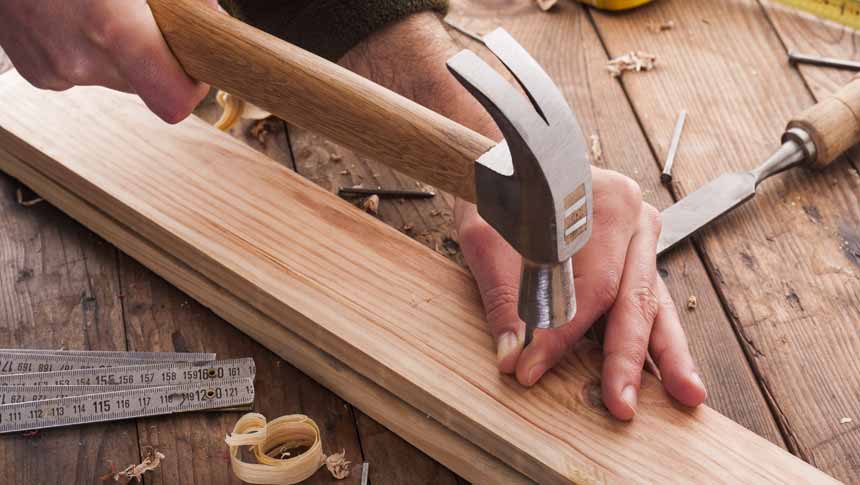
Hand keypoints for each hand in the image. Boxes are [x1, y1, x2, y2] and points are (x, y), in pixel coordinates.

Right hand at [0, 0, 216, 122]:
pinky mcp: (37, 72)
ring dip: (123, 51)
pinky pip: (84, 70)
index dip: (192, 88)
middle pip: (147, 85)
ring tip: (103, 9)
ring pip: (117, 77)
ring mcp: (53, 69)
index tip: (196, 64)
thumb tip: (211, 20)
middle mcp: (81, 59)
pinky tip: (75, 15)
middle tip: (150, 18)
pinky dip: (90, 48)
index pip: (173, 100)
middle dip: (158, 56)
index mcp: (112, 28)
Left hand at [339, 11, 705, 419]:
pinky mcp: (636, 258)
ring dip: (664, 354)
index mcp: (605, 203)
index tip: (530, 368)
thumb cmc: (498, 193)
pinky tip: (669, 375)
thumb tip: (511, 356)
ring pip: (653, 303)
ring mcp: (640, 240)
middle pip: (631, 298)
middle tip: (621, 406)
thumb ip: (503, 297)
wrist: (505, 161)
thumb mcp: (488, 240)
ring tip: (686, 393)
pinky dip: (655, 339)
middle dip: (624, 358)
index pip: (591, 285)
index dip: (562, 334)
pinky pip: (648, 302)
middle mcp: (635, 221)